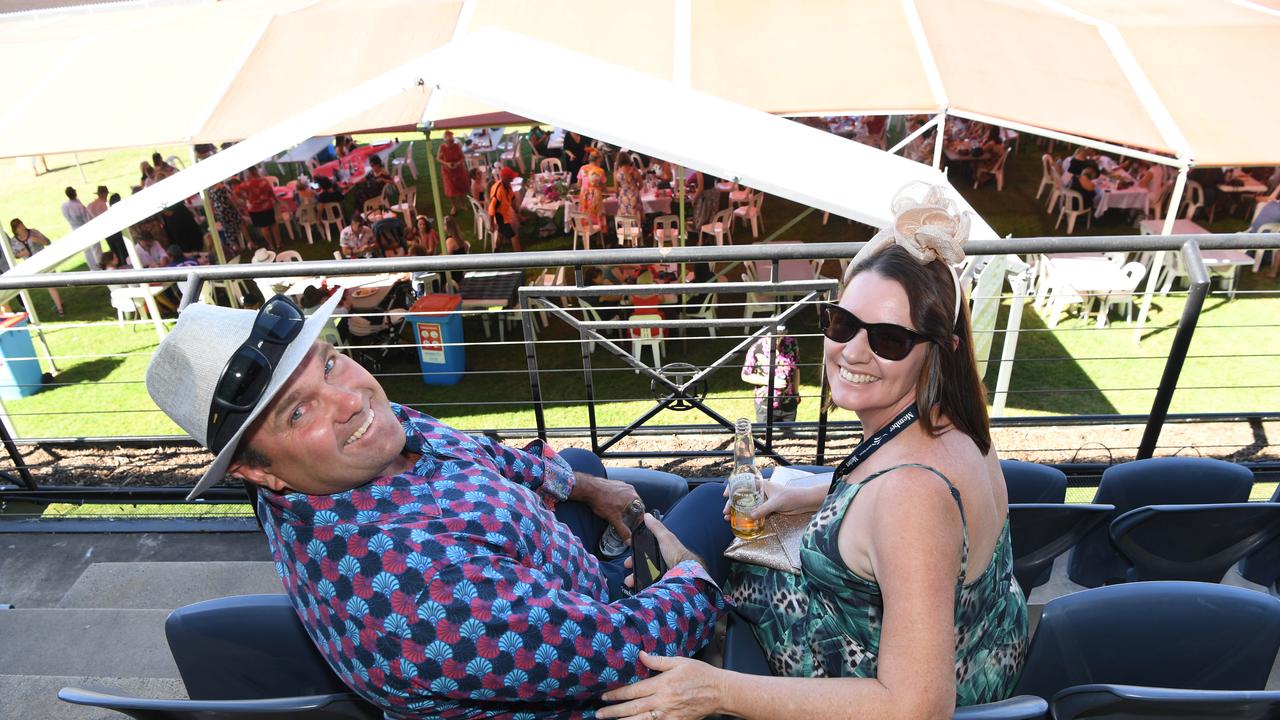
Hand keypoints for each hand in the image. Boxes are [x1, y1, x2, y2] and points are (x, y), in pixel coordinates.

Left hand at [572, 473, 641, 542]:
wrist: (589, 488)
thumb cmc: (601, 501)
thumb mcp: (613, 518)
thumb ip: (622, 530)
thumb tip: (629, 540)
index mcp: (633, 497)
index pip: (642, 511)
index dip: (639, 520)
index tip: (635, 525)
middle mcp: (630, 490)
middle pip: (636, 504)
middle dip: (633, 513)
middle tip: (628, 520)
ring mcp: (623, 485)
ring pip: (629, 498)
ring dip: (627, 506)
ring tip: (621, 513)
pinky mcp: (616, 483)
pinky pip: (623, 493)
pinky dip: (621, 499)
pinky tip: (614, 504)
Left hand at [597, 652, 723, 719]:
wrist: (720, 692)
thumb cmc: (700, 674)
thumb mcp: (679, 661)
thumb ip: (657, 661)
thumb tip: (640, 655)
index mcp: (662, 684)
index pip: (634, 690)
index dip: (617, 694)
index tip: (605, 696)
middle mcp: (663, 701)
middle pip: (633, 708)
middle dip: (614, 711)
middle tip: (599, 713)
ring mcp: (669, 715)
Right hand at [622, 514, 702, 590]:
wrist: (685, 572)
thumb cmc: (676, 553)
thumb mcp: (665, 538)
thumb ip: (656, 527)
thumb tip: (647, 515)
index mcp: (661, 551)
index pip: (645, 552)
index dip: (636, 554)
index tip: (630, 556)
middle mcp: (661, 562)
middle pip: (643, 565)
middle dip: (634, 567)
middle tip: (628, 568)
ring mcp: (661, 573)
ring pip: (645, 576)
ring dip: (635, 578)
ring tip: (630, 581)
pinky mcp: (661, 583)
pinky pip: (649, 585)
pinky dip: (642, 585)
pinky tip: (637, 587)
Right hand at [722, 478, 820, 521]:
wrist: (804, 502)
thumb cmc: (792, 496)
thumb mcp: (776, 502)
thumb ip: (763, 509)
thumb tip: (750, 517)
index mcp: (761, 485)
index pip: (743, 483)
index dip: (733, 488)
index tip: (725, 495)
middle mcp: (761, 492)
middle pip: (743, 497)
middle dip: (733, 504)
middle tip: (726, 512)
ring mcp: (764, 501)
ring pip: (748, 506)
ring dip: (739, 512)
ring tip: (729, 519)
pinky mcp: (768, 510)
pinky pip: (755, 513)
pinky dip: (748, 518)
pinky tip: (743, 523)